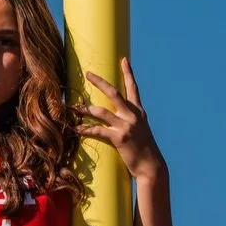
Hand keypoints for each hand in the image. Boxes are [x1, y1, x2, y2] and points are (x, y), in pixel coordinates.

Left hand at [78, 59, 165, 180]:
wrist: (152, 166)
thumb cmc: (144, 150)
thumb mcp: (141, 130)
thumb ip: (132, 120)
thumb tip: (121, 116)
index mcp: (139, 112)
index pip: (133, 88)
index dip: (128, 73)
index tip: (124, 59)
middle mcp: (133, 115)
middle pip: (114, 92)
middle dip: (99, 82)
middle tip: (88, 73)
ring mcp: (126, 126)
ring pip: (101, 111)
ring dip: (85, 109)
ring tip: (74, 106)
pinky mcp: (119, 138)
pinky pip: (98, 130)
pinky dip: (85, 129)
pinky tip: (76, 128)